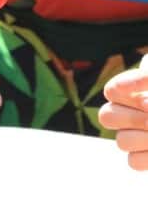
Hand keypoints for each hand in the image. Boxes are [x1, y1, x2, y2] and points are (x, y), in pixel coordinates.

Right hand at [99, 55, 147, 169]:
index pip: (113, 91)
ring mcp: (136, 137)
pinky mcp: (145, 158)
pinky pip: (134, 161)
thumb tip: (146, 104)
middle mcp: (130, 115)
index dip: (126, 90)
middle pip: (108, 116)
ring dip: (144, 138)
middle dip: (133, 118)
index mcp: (134, 93)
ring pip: (122, 141)